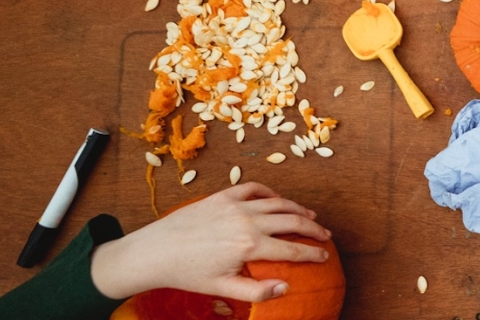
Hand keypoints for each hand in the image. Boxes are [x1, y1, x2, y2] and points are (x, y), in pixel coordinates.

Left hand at [89, 183, 330, 301]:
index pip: (293, 249)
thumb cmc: (187, 274)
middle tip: (325, 236)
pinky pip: (253, 188)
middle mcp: (247, 221)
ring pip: (278, 202)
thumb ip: (257, 291)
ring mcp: (235, 205)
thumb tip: (287, 287)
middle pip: (293, 221)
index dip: (313, 253)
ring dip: (298, 208)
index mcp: (250, 245)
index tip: (325, 256)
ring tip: (310, 216)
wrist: (154, 252)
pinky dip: (270, 192)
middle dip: (314, 229)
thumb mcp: (223, 288)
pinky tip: (277, 200)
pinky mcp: (222, 196)